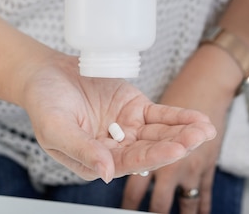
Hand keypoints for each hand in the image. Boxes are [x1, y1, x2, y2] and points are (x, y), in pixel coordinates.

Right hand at [21, 54, 216, 182]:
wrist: (45, 74)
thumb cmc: (44, 104)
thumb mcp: (56, 128)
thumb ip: (81, 150)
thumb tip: (105, 174)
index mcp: (97, 161)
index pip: (129, 162)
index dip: (154, 156)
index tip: (175, 150)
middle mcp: (116, 148)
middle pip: (151, 149)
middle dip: (176, 145)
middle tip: (198, 139)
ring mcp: (128, 128)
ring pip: (161, 133)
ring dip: (184, 132)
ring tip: (205, 130)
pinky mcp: (136, 108)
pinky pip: (162, 115)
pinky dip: (180, 117)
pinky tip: (199, 120)